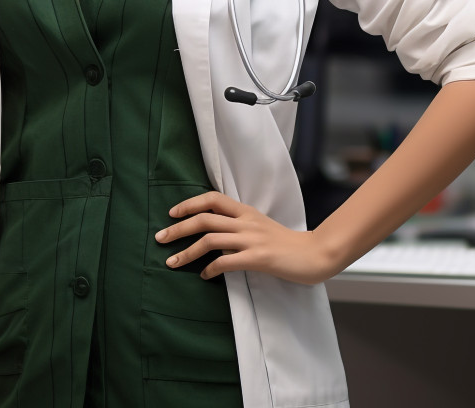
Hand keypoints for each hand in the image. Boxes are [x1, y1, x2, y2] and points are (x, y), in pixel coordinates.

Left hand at [154, 190, 332, 283]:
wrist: (314, 253)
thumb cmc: (286, 243)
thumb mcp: (260, 227)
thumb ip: (239, 226)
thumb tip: (214, 233)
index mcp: (246, 211)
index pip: (212, 198)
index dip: (189, 204)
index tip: (172, 213)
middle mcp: (246, 222)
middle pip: (205, 218)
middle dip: (179, 227)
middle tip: (160, 237)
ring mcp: (252, 239)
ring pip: (210, 239)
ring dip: (187, 251)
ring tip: (173, 262)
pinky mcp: (258, 258)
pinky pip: (227, 262)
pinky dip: (211, 269)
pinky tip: (204, 275)